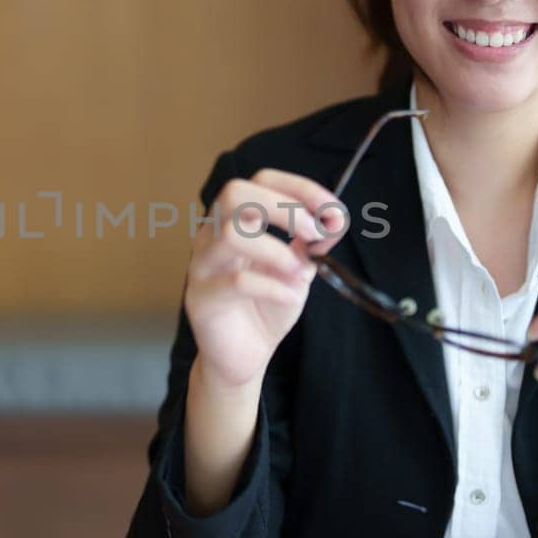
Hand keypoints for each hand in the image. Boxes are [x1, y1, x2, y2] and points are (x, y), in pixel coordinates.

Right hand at [183, 169, 347, 390]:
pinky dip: (273, 287)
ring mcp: (202, 265)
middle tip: (312, 233)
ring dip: (276, 249)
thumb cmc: (267, 307)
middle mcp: (212, 235)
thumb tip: (334, 219)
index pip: (261, 181)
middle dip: (283, 207)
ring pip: (230, 233)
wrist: (245, 356)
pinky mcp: (202, 299)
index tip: (332, 210)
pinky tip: (290, 298)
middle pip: (235, 193)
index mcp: (235, 220)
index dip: (299, 188)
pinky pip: (236, 281)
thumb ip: (312, 243)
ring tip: (299, 272)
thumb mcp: (298, 269)